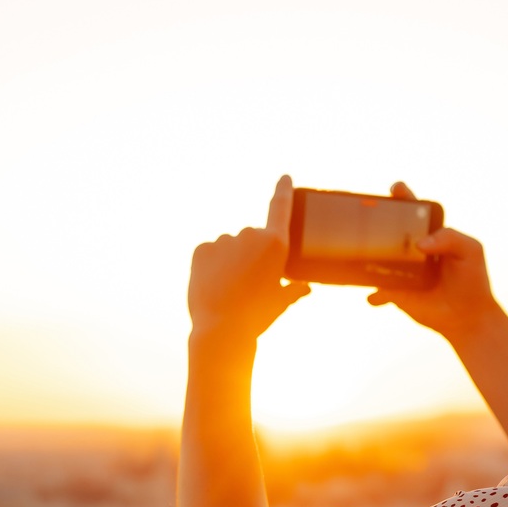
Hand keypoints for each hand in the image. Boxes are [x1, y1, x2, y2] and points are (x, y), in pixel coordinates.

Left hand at [188, 175, 310, 342]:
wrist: (222, 329)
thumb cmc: (257, 317)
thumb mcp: (280, 303)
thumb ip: (293, 290)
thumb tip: (305, 288)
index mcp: (276, 244)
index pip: (280, 208)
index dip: (283, 191)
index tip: (285, 177)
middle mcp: (250, 234)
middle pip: (251, 239)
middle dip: (250, 256)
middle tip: (247, 285)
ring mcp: (224, 240)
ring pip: (229, 247)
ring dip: (229, 262)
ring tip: (228, 290)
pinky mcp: (202, 248)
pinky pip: (209, 253)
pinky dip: (210, 265)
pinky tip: (212, 285)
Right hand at [366, 182, 503, 346]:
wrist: (468, 316)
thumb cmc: (472, 278)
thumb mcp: (470, 251)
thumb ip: (450, 238)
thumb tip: (421, 244)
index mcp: (428, 232)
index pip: (412, 210)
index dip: (403, 197)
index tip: (397, 189)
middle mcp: (410, 248)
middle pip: (388, 229)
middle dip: (375, 219)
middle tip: (368, 213)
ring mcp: (400, 270)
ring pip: (377, 258)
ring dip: (367, 254)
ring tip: (361, 251)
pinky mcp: (395, 292)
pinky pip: (378, 290)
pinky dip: (374, 293)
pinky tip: (373, 296)